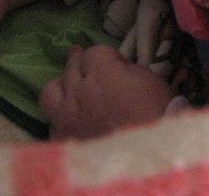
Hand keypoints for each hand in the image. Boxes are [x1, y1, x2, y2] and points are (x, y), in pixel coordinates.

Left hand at [39, 45, 175, 138]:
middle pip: (72, 67)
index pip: (93, 52)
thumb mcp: (149, 81)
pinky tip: (73, 118)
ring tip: (72, 90)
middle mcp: (78, 92)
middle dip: (83, 64)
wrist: (148, 157)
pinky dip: (61, 115)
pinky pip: (52, 120)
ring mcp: (66, 117)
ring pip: (51, 91)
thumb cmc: (157, 117)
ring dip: (63, 87)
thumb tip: (115, 69)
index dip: (106, 56)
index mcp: (102, 74)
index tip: (116, 64)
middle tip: (92, 67)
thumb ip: (125, 69)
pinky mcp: (61, 140)